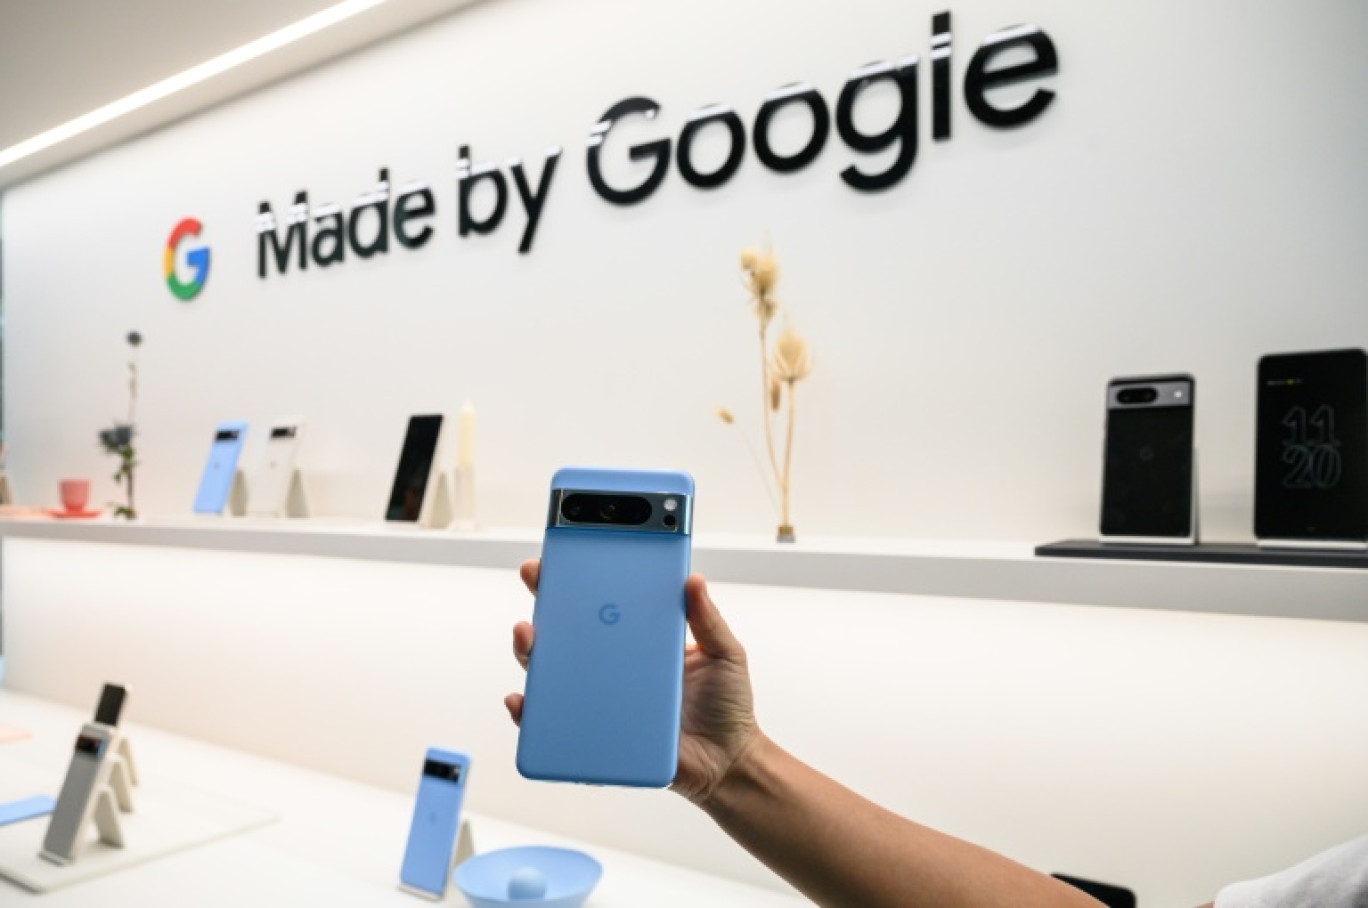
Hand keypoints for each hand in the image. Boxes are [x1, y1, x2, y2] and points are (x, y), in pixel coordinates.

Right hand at [504, 560, 761, 805]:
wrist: (727, 762)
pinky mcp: (596, 734)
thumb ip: (709, 620)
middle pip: (569, 630)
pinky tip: (523, 701)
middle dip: (545, 600)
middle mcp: (615, 666)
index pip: (605, 602)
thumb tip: (693, 579)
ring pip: (552, 672)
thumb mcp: (725, 655)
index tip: (562, 553)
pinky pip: (553, 723)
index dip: (580, 578)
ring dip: (531, 651)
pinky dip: (530, 713)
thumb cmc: (727, 707)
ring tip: (528, 635)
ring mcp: (601, 699)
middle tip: (535, 577)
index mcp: (642, 640)